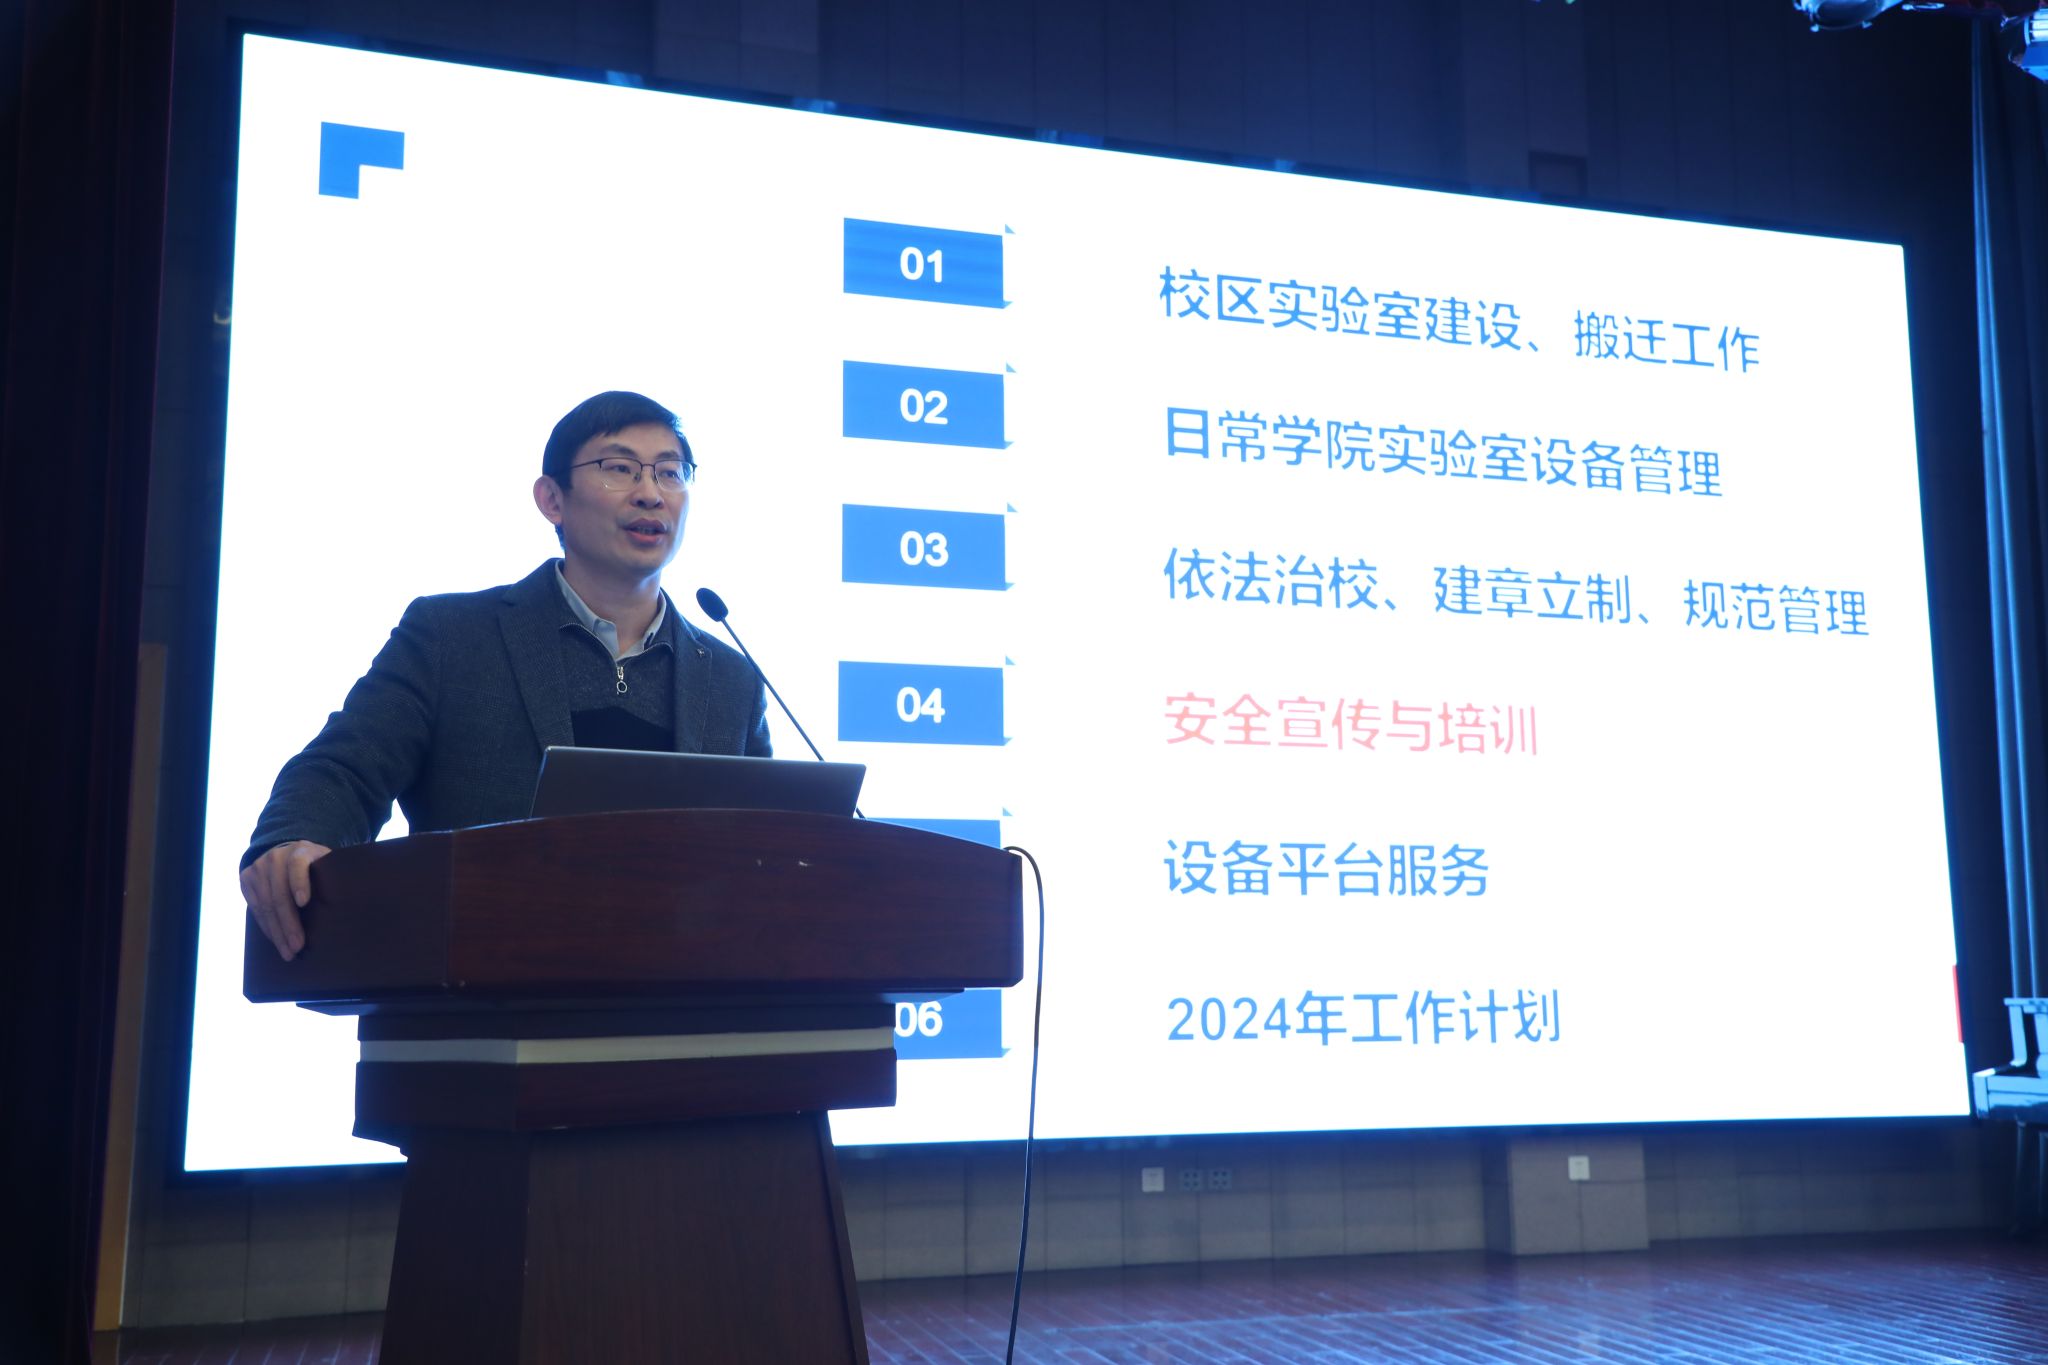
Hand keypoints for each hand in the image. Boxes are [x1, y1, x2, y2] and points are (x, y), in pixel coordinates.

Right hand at [240, 840, 330, 960]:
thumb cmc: (315, 865)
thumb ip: (335, 875)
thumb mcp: (326, 863)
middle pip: (280, 894)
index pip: (298, 865)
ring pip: (266, 906)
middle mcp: (276, 857)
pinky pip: (255, 909)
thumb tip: (360, 898)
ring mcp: (258, 867)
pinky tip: (277, 941)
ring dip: (277, 932)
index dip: (300, 882)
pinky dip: (267, 927)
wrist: (285, 853)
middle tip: (298, 946)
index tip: (303, 902)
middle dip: (289, 924)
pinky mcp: (247, 878)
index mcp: (300, 850)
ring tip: (288, 952)